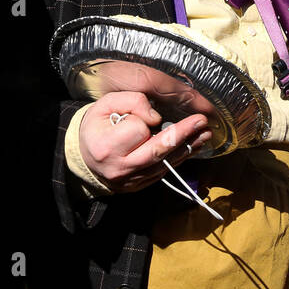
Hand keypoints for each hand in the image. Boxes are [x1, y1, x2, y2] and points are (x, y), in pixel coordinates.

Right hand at [78, 91, 212, 192]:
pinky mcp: (139, 186)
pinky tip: (191, 146)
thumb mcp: (105, 104)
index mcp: (107, 146)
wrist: (84, 156)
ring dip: (187, 148)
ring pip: (165, 163)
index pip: (137, 130)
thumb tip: (156, 117)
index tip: (141, 115)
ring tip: (204, 133)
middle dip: (182, 135)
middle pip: (157, 151)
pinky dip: (179, 158)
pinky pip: (164, 171)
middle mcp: (120, 167)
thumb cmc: (96, 126)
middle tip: (201, 122)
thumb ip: (132, 102)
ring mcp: (131, 181)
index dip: (143, 119)